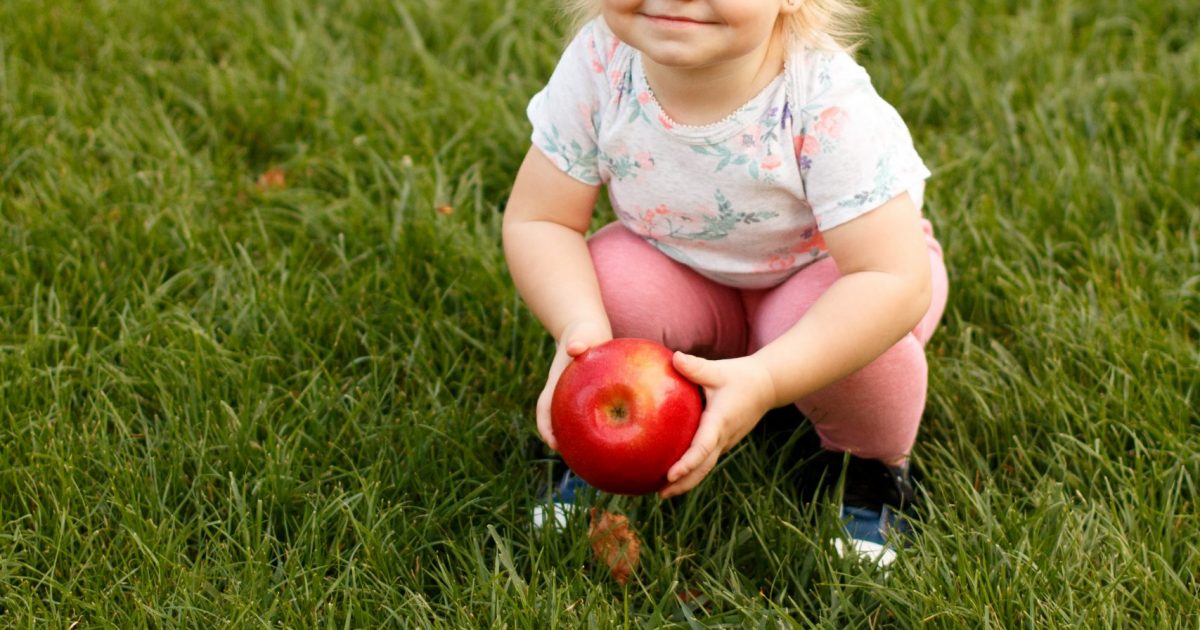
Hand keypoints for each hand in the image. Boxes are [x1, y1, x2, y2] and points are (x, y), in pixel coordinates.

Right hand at [535, 321, 612, 449]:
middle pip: (555, 421)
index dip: (545, 427)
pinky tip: (611, 439)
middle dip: (560, 440)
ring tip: (592, 457)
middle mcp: (562, 392)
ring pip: (570, 421)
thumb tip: (575, 348)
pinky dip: (593, 428)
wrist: (586, 329)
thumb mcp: (583, 333)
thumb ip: (579, 340)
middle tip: (574, 459)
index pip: (545, 408)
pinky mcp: (586, 398)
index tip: (552, 443)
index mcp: (557, 382)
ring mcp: (573, 396)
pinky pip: (587, 416)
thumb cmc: (585, 331)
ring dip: (576, 437)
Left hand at [658, 352, 776, 498]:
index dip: (688, 463)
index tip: (671, 474)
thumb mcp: (718, 370)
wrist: (766, 386)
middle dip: (683, 483)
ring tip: (662, 493)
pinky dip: (692, 471)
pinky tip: (674, 476)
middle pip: (703, 468)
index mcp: (720, 422)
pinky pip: (707, 460)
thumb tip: (674, 358)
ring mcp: (725, 443)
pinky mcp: (723, 442)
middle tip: (660, 495)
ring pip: (706, 468)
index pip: (703, 447)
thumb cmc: (740, 376)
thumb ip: (696, 367)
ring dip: (687, 482)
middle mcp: (723, 437)